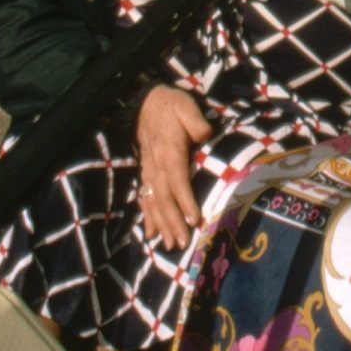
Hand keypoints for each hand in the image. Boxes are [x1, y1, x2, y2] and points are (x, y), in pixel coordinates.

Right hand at [135, 82, 211, 252]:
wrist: (145, 104)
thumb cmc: (171, 106)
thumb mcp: (186, 106)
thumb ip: (196, 121)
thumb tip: (205, 134)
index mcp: (168, 151)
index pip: (177, 180)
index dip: (184, 200)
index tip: (192, 219)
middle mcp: (156, 166)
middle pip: (164, 198)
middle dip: (173, 222)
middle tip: (183, 243)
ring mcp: (149, 172)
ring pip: (154, 202)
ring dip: (162, 225)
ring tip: (170, 245)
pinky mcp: (146, 175)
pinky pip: (145, 199)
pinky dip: (148, 218)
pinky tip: (152, 235)